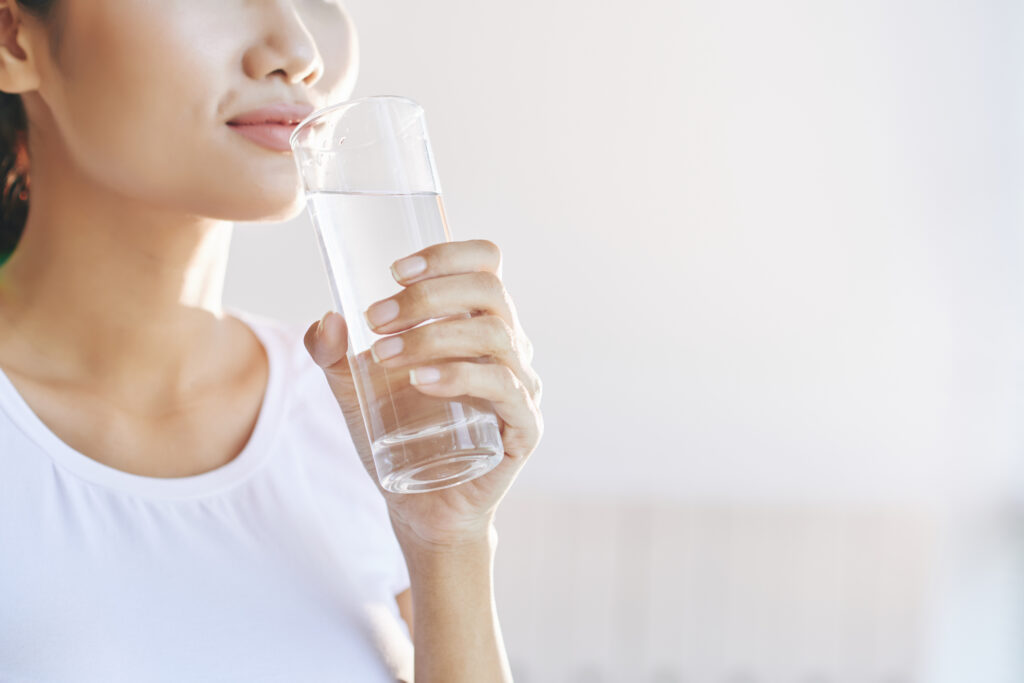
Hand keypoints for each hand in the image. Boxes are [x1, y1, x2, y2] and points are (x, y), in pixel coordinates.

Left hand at [303, 239, 543, 549]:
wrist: (422, 505)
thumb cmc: (398, 434)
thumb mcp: (353, 388)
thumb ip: (332, 354)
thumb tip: (327, 320)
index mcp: (477, 321)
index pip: (486, 263)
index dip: (447, 254)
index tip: (394, 271)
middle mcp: (508, 345)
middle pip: (489, 291)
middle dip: (427, 296)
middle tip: (375, 319)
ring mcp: (522, 384)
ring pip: (495, 336)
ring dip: (434, 336)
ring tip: (384, 355)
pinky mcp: (524, 426)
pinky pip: (504, 389)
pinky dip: (461, 377)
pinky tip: (421, 382)